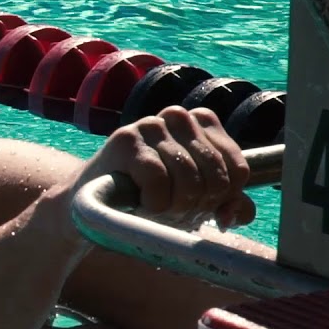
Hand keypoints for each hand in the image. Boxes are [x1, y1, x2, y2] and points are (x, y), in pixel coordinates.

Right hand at [69, 107, 255, 230]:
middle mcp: (179, 115)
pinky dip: (153, 203)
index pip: (237, 169)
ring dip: (174, 208)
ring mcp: (151, 124)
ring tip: (155, 209)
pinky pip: (159, 180)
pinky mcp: (126, 139)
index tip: (198, 208)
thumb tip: (237, 213)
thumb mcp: (195, 200)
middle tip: (172, 212)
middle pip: (214, 176)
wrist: (91, 203)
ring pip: (189, 179)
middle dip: (196, 206)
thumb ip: (227, 203)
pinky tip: (139, 202)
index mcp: (203, 122)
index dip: (222, 199)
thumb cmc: (148, 197)